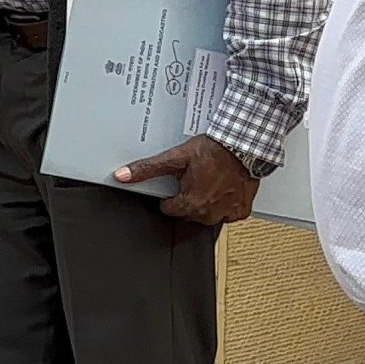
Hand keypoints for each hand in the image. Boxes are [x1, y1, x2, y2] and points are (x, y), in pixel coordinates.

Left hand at [115, 134, 260, 224]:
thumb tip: (122, 176)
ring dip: (205, 204)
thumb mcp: (175, 158)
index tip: (175, 185)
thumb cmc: (212, 151)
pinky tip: (222, 189)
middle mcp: (209, 212)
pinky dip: (224, 205)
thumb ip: (147, 169)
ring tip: (207, 183)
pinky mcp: (241, 210)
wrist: (242, 146)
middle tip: (192, 179)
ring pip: (207, 216)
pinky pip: (228, 215)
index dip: (169, 197)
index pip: (169, 209)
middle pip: (188, 213)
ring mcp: (227, 213)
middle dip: (187, 199)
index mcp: (191, 203)